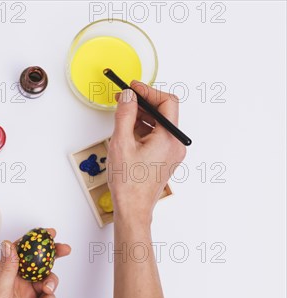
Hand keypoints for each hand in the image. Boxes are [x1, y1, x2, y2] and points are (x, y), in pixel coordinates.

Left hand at [0, 228, 70, 297]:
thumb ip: (7, 269)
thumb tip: (9, 245)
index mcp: (5, 274)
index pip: (21, 252)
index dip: (35, 241)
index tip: (48, 234)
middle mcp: (17, 283)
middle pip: (38, 263)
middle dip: (52, 255)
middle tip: (64, 249)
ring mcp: (28, 296)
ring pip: (47, 279)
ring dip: (51, 281)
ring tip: (47, 288)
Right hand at [107, 82, 186, 223]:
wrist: (132, 209)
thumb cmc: (129, 184)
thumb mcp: (122, 143)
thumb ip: (125, 115)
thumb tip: (128, 96)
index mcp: (170, 139)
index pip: (167, 102)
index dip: (149, 91)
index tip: (133, 87)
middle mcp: (175, 145)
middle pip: (163, 113)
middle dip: (143, 103)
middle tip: (124, 98)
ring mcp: (171, 153)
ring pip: (159, 125)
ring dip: (141, 116)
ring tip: (122, 115)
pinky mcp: (164, 159)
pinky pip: (156, 137)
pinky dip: (142, 130)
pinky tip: (126, 131)